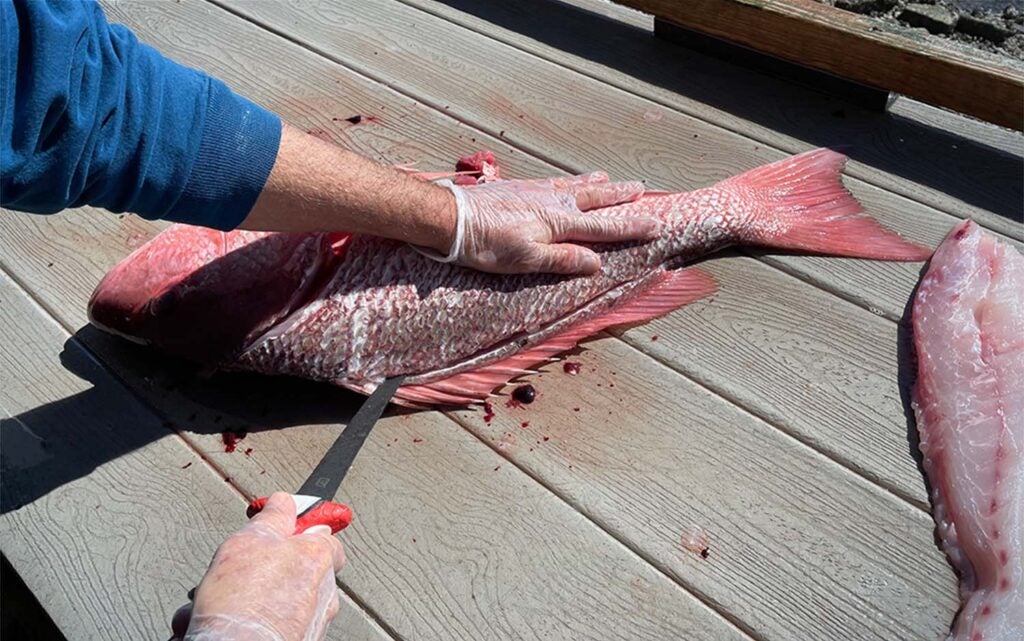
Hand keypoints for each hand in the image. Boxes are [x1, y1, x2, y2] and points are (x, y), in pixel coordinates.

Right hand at [171, 493, 346, 640]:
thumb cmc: (244, 601)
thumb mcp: (252, 538)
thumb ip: (274, 517)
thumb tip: (283, 502)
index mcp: (318, 557)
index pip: (325, 537)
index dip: (299, 533)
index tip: (280, 530)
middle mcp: (324, 590)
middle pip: (299, 569)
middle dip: (267, 569)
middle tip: (240, 573)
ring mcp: (314, 620)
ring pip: (283, 598)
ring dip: (254, 595)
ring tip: (222, 600)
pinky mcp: (300, 639)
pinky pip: (276, 622)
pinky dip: (254, 619)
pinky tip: (227, 619)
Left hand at [432, 173, 658, 273]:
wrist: (452, 217)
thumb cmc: (487, 244)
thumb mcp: (527, 260)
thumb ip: (563, 259)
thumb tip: (596, 262)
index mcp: (559, 223)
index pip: (604, 226)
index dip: (631, 226)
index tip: (656, 224)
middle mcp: (553, 202)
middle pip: (595, 198)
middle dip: (620, 195)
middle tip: (642, 188)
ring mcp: (537, 191)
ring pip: (576, 186)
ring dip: (597, 183)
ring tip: (611, 178)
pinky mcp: (520, 188)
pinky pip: (556, 182)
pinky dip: (571, 180)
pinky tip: (567, 182)